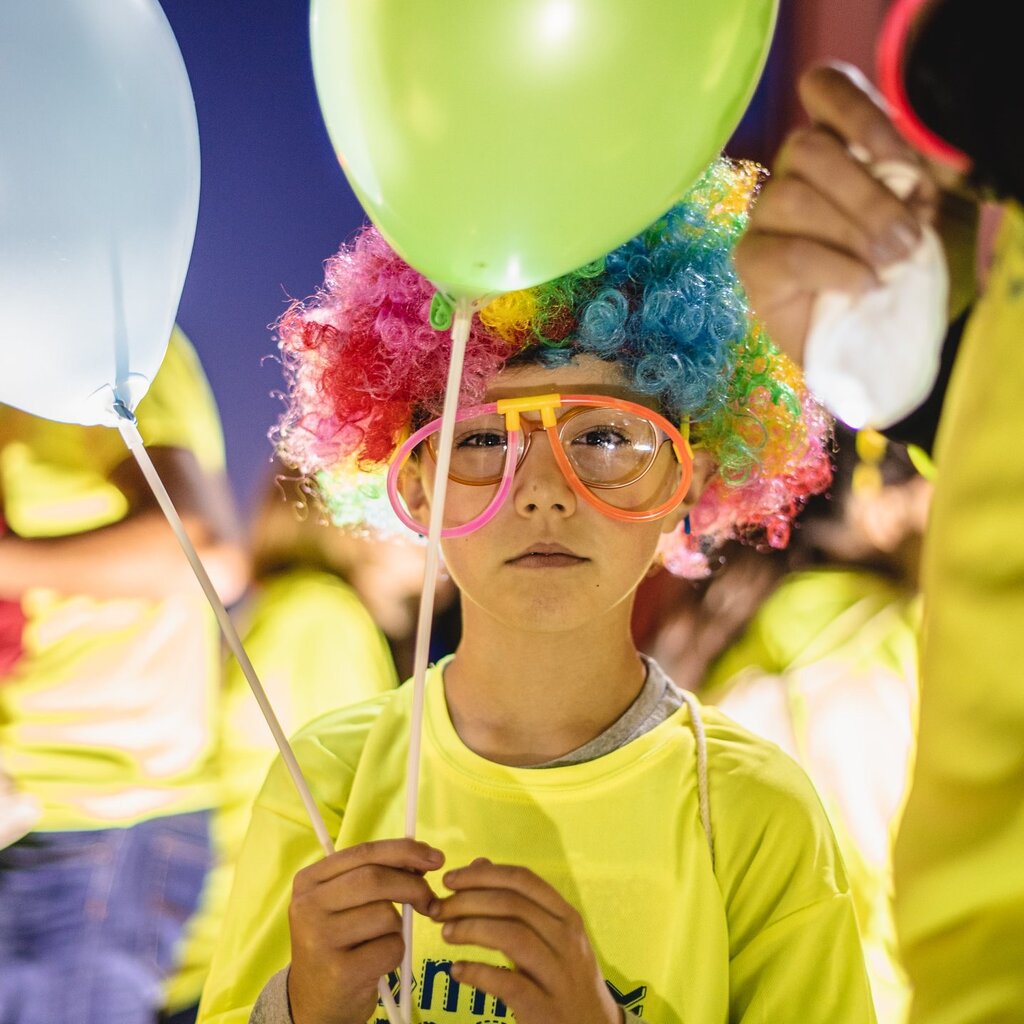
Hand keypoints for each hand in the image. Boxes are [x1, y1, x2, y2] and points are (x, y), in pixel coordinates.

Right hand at [287, 839, 444, 1023]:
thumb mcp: (343, 903)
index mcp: (308, 881)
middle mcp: (308, 907)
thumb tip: (422, 859)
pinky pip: (391, 947)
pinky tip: (375, 963)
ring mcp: (320, 940)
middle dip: (412, 885)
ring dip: (397, 928)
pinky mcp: (340, 972)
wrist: (314, 1002)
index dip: (404, 851)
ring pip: (386, 915)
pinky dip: (395, 953)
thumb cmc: (339, 944)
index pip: (364, 852)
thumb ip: (374, 875)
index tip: (434, 857)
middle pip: (375, 879)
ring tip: (378, 941)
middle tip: (429, 899)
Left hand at [431, 858, 621, 1023]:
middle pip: (511, 905)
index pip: (522, 879)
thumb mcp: (550, 935)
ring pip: (511, 936)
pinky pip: (507, 982)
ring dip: (470, 929)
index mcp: (566, 916)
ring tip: (445, 934)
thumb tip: (479, 864)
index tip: (450, 879)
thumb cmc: (564, 976)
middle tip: (438, 908)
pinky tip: (457, 970)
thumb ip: (517, 900)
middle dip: (467, 901)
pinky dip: (477, 973)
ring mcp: (558, 974)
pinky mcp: (545, 1007)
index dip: (482, 875)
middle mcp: (566, 939)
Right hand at [734, 62, 938, 364]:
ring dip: (850, 233)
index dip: (857, 112)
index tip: (897, 159)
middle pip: (805, 149)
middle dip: (865, 195)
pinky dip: (832, 268)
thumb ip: (914, 177)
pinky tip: (861, 286)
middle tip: (905, 241)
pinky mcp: (751, 260)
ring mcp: (765, 215)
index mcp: (836, 142)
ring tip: (886, 265)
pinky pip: (785, 253)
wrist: (872, 331)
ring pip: (791, 198)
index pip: (823, 88)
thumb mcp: (923, 209)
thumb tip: (905, 174)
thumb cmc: (897, 264)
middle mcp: (792, 171)